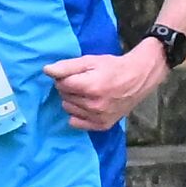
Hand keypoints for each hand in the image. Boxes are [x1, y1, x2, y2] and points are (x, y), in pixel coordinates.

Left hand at [45, 41, 167, 131]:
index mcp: (91, 87)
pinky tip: (87, 105)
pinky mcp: (102, 126)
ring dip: (73, 100)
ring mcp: (99, 117)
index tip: (77, 74)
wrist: (138, 78)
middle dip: (70, 88)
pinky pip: (76, 123)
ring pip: (69, 109)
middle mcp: (94, 105)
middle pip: (65, 97)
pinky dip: (78, 114)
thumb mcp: (90, 61)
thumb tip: (46, 70)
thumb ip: (67, 66)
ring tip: (88, 93)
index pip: (61, 84)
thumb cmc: (113, 67)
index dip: (65, 77)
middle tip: (84, 82)